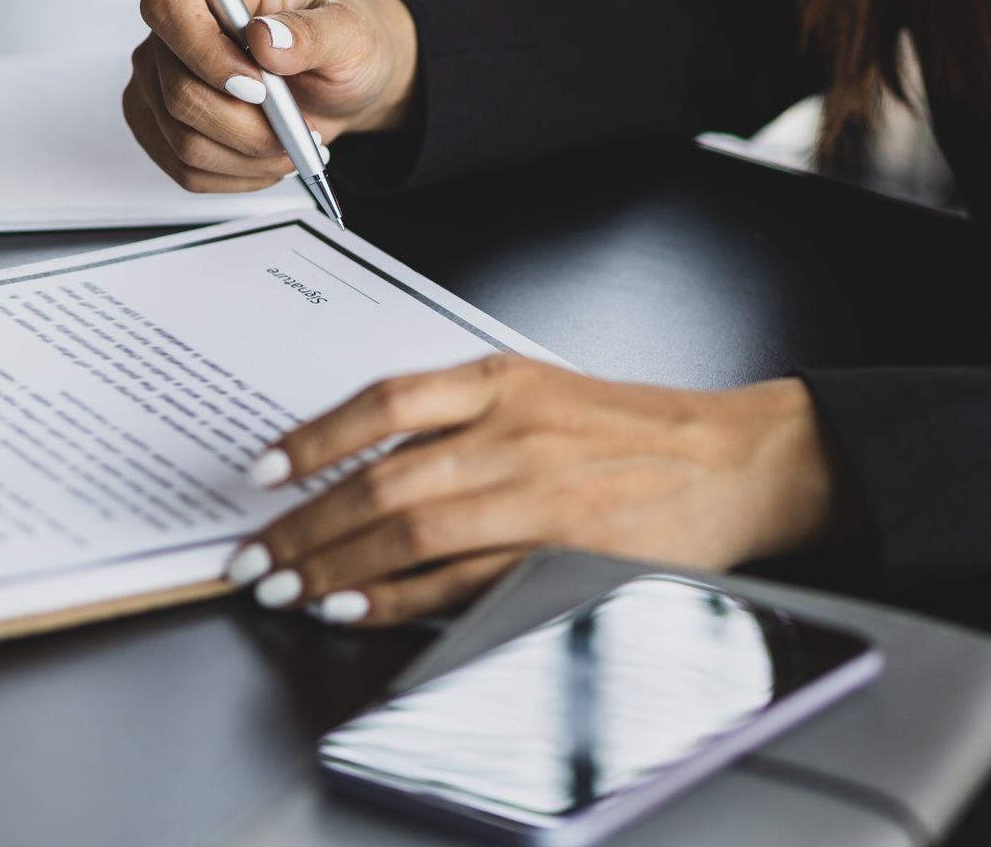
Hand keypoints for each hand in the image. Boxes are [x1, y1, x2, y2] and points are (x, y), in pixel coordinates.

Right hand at [123, 0, 418, 192]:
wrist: (338, 85)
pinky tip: (266, 159)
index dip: (204, 53)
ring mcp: (160, 77)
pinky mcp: (161, 123)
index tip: (258, 87)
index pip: (168, 6)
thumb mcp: (350, 32)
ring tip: (290, 145)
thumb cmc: (339, 45)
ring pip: (181, 138)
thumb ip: (313, 32)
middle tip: (297, 130)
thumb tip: (267, 38)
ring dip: (246, 155)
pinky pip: (184, 168)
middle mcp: (178, 27)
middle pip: (176, 90)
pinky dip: (235, 175)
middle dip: (245, 125)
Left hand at [225, 357, 835, 626]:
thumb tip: (363, 460)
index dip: (313, 438)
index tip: (263, 470)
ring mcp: (539, 494)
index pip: (385, 401)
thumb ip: (460, 414)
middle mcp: (515, 431)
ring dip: (337, 568)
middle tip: (255, 557)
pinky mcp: (563, 551)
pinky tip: (357, 609)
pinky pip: (461, 582)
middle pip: (384, 480)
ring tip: (285, 590)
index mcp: (504, 381)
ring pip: (411, 533)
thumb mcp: (543, 392)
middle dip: (306, 525)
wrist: (734, 460)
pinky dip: (399, 601)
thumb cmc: (635, 429)